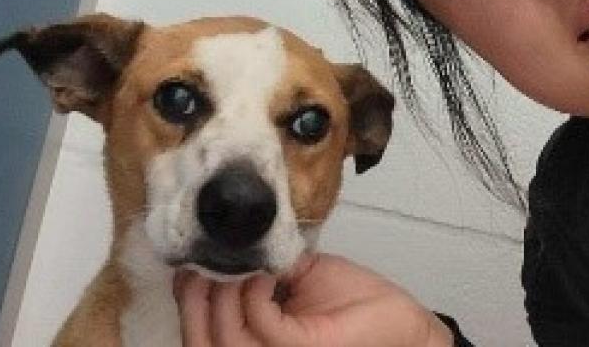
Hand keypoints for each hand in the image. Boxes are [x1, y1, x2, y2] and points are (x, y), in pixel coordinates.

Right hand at [174, 252, 454, 345]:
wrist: (402, 325)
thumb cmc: (355, 308)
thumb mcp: (297, 282)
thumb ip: (261, 276)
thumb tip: (227, 251)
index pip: (202, 339)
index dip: (187, 306)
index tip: (186, 269)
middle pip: (200, 345)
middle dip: (193, 302)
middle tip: (199, 266)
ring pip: (224, 338)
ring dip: (222, 296)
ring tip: (236, 267)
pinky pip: (261, 326)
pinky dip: (255, 295)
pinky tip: (264, 278)